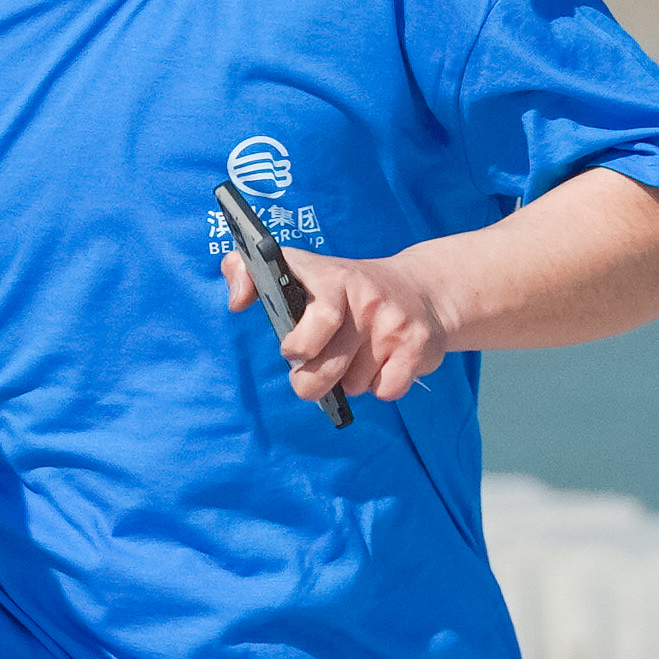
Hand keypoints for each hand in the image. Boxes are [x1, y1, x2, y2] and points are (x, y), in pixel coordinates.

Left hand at [225, 241, 449, 410]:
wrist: (423, 288)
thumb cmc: (344, 287)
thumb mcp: (300, 268)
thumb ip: (248, 273)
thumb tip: (235, 301)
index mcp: (331, 277)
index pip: (322, 314)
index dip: (300, 343)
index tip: (291, 352)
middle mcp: (365, 297)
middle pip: (327, 368)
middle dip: (310, 383)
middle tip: (309, 376)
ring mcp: (394, 323)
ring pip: (354, 384)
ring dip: (349, 381)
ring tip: (355, 356)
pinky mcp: (418, 347)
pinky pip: (386, 390)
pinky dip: (379, 388)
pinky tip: (382, 364)